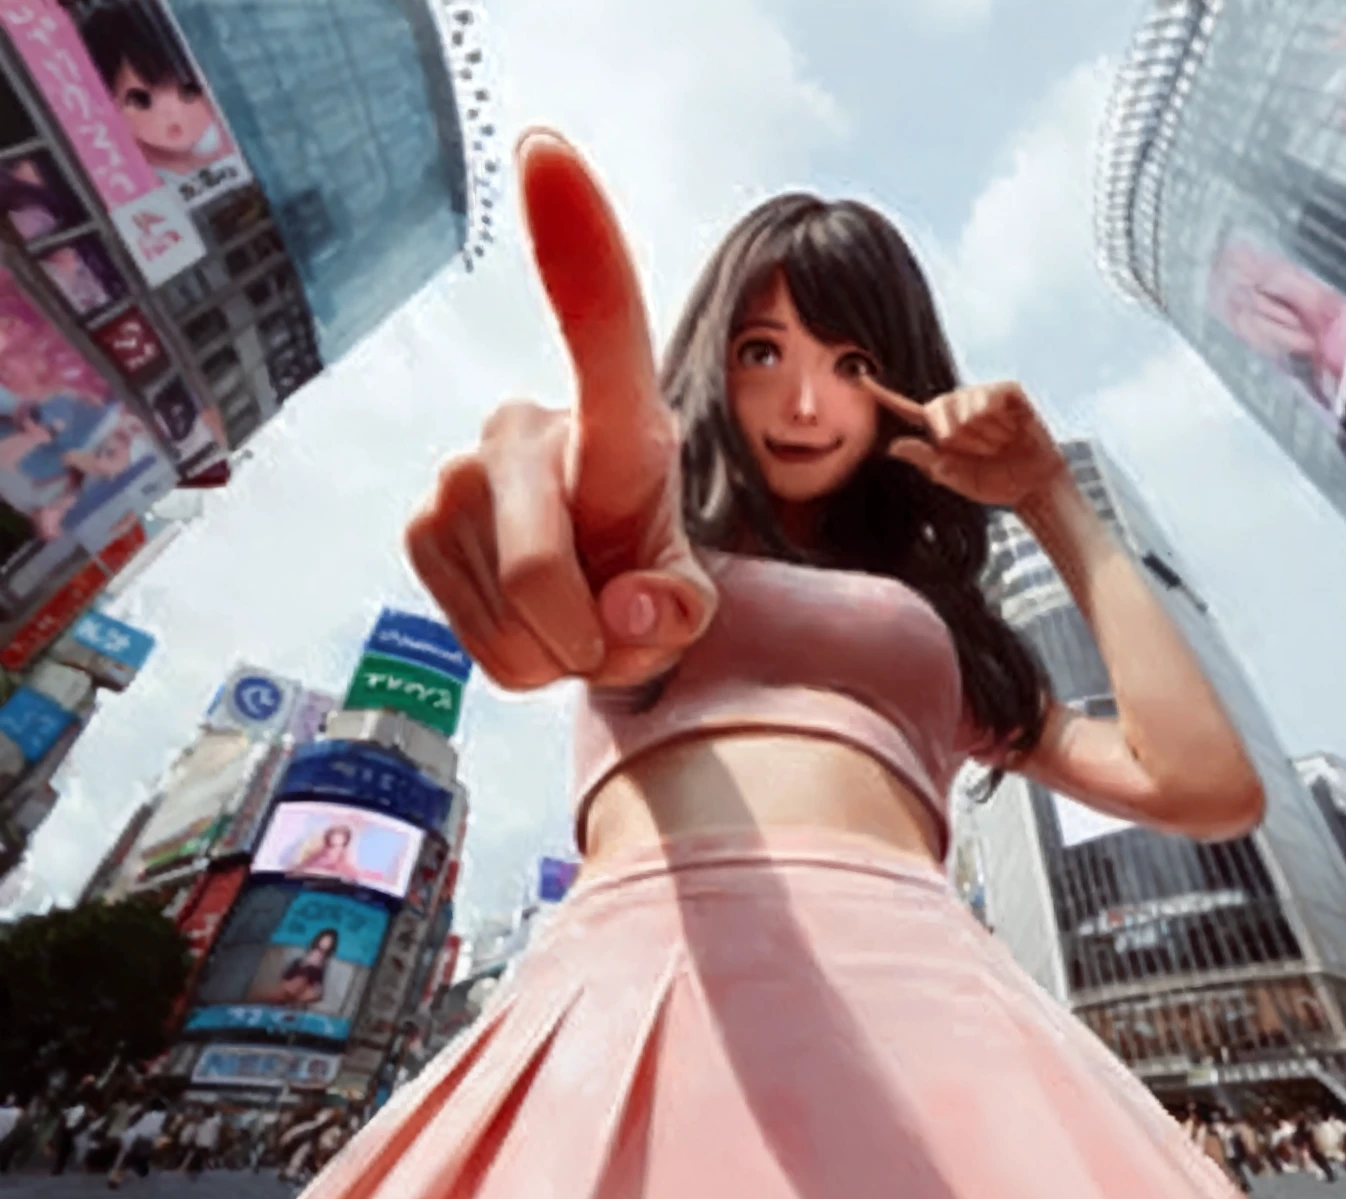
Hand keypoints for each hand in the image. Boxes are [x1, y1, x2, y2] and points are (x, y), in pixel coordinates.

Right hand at [406, 131, 715, 689]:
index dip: (579, 248)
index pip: (604, 330)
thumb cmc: (641, 571)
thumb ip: (681, 609)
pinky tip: (526, 621)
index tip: (546, 152)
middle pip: (546, 571)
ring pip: (513, 624)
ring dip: (554, 654)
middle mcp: (527, 427)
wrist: (585, 602)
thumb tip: (622, 613)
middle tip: (609, 633)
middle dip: (589, 641)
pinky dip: (515, 660)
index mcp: (617, 423)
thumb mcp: (685, 596)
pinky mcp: (419, 525)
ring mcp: (459, 473)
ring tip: (569, 616)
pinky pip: (475, 644)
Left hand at [862, 377, 1069, 512]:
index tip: (861, 381)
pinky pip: (989, 399)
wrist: (1032, 484)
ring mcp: (982, 396)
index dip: (884, 396)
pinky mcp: (1006, 392)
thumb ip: (927, 461)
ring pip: (964, 407)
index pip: (907, 410)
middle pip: (938, 410)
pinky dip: (997, 418)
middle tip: (982, 451)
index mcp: (940, 430)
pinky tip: (1011, 428)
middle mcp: (958, 408)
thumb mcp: (956, 477)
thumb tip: (893, 445)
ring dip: (982, 433)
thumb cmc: (994, 482)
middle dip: (957, 437)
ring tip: (1000, 442)